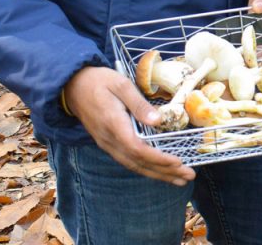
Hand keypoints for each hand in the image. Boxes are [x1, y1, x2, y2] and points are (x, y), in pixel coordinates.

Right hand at [63, 65, 194, 184]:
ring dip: (157, 174)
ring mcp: (107, 144)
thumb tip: (158, 120)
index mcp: (114, 124)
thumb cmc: (99, 81)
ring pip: (133, 165)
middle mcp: (109, 140)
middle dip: (165, 172)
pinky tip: (159, 171)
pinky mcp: (108, 144)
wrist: (73, 86)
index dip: (158, 159)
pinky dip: (146, 169)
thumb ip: (138, 103)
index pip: (138, 149)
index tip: (178, 162)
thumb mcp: (120, 84)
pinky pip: (128, 161)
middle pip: (138, 163)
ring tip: (179, 180)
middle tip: (188, 177)